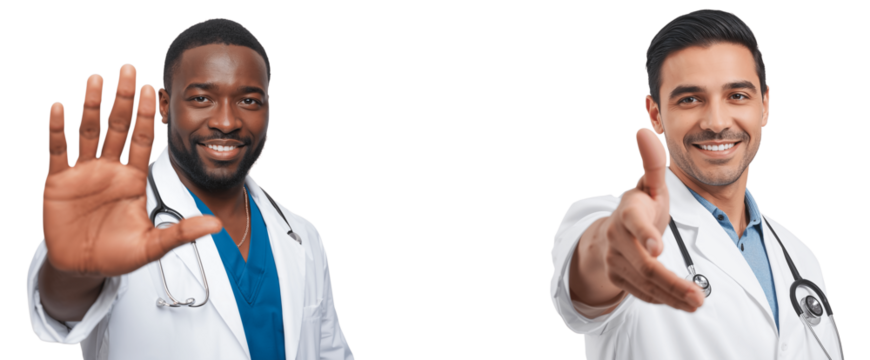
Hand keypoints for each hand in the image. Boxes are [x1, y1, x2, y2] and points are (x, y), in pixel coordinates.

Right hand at [42, 62, 222, 277]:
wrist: (83, 268)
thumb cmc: (119, 254)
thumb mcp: (152, 246)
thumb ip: (181, 234)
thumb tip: (217, 225)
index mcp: (134, 178)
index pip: (144, 139)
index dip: (148, 115)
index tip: (153, 88)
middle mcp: (110, 168)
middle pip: (117, 126)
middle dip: (123, 98)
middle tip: (127, 67)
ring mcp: (84, 172)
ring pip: (88, 131)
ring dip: (91, 104)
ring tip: (96, 77)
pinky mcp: (58, 182)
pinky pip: (58, 150)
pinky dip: (58, 129)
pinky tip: (59, 106)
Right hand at [601, 127, 704, 311]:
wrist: (610, 234)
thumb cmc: (639, 207)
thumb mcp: (650, 186)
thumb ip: (653, 163)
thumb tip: (645, 130)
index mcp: (627, 213)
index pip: (634, 224)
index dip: (646, 235)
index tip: (658, 248)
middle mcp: (618, 239)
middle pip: (645, 265)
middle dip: (671, 282)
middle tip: (698, 296)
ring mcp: (616, 261)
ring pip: (646, 284)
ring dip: (672, 296)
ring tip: (697, 303)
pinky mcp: (619, 278)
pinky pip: (642, 293)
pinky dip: (664, 300)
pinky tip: (682, 303)